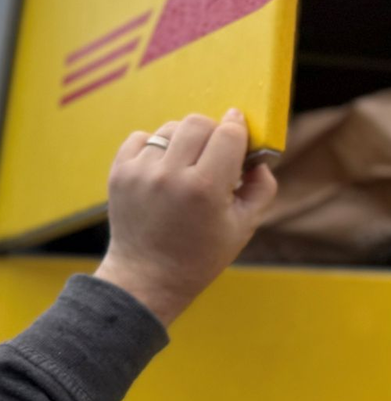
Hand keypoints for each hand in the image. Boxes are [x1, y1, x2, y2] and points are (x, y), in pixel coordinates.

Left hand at [94, 110, 277, 326]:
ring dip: (185, 140)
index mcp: (205, 188)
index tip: (242, 133)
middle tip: (216, 155)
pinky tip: (164, 169)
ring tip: (188, 165)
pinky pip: (142, 138)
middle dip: (214, 133)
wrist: (147, 277)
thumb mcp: (245, 226)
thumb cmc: (201, 255)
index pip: (229, 134)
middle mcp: (170, 175)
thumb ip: (261, 186)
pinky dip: (157, 147)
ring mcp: (140, 172)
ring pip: (171, 128)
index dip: (240, 130)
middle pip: (198, 122)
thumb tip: (258, 157)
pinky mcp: (119, 172)